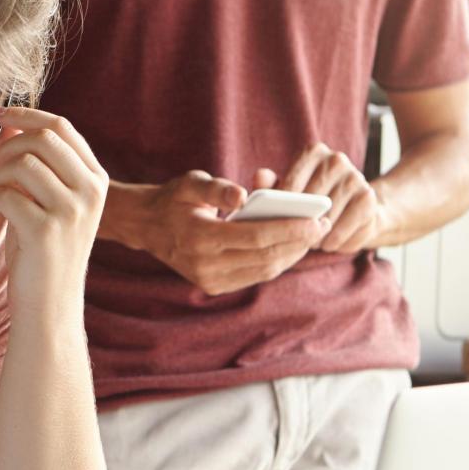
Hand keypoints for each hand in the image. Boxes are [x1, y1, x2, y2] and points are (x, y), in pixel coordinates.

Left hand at [0, 107, 107, 316]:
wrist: (50, 304)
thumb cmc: (43, 250)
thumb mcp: (45, 200)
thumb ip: (34, 163)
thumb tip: (8, 125)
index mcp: (95, 179)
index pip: (61, 126)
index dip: (24, 114)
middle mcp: (90, 191)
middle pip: (44, 137)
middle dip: (9, 146)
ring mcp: (72, 211)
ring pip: (24, 162)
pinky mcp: (46, 231)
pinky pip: (7, 194)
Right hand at [121, 170, 327, 295]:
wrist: (146, 226)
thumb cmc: (174, 199)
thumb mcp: (190, 183)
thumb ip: (217, 188)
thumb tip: (244, 195)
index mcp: (199, 236)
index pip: (256, 237)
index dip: (290, 229)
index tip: (317, 219)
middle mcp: (204, 264)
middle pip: (265, 257)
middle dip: (298, 242)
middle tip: (323, 225)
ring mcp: (208, 279)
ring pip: (263, 271)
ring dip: (291, 254)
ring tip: (311, 236)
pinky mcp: (213, 286)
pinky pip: (253, 276)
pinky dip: (275, 262)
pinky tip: (290, 247)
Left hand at [264, 142, 390, 253]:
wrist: (356, 208)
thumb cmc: (310, 200)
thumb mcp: (288, 192)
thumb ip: (270, 185)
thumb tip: (259, 177)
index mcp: (313, 152)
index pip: (292, 181)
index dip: (281, 206)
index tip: (273, 223)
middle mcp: (336, 160)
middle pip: (310, 200)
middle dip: (299, 223)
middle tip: (290, 239)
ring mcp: (355, 178)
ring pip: (327, 216)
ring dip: (316, 236)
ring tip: (308, 243)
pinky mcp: (368, 199)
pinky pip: (345, 228)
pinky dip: (334, 242)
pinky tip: (328, 244)